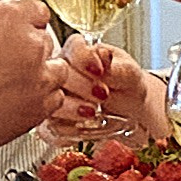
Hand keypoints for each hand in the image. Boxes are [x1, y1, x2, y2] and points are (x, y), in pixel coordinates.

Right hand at [0, 0, 65, 153]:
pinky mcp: (39, 107)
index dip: (26, 25)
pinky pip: (54, 99)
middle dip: (30, 52)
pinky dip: (40, 101)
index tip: (19, 35)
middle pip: (46, 41)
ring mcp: (39, 76)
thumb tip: (0, 32)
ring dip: (41, 76)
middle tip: (5, 66)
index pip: (37, 12)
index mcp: (8, 16)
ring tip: (13, 86)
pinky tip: (16, 103)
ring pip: (57, 70)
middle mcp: (30, 42)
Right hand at [47, 39, 170, 138]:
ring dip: (71, 110)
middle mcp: (61, 72)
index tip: (99, 71)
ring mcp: (55, 96)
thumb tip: (104, 58)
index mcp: (79, 52)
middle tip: (102, 95)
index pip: (73, 48)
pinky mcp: (55, 119)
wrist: (131, 108)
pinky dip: (66, 131)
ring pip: (50, 103)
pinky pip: (50, 128)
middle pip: (57, 75)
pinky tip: (81, 130)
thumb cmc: (127, 83)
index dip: (84, 60)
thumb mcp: (129, 74)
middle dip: (80, 87)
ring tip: (93, 113)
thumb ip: (117, 68)